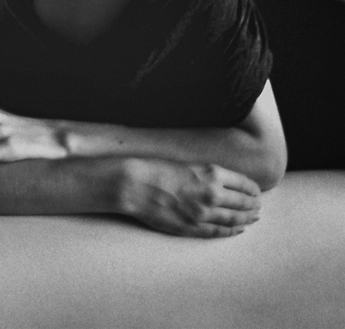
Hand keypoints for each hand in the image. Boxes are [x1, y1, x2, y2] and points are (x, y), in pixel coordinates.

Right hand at [116, 158, 261, 237]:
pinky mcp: (192, 228)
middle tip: (258, 207)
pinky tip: (238, 230)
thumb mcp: (190, 164)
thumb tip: (224, 183)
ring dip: (246, 219)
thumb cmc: (158, 170)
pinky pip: (218, 232)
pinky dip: (231, 231)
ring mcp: (203, 213)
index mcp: (212, 174)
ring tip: (253, 218)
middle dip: (253, 205)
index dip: (253, 190)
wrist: (137, 184)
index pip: (244, 184)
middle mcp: (212, 194)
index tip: (256, 192)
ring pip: (234, 219)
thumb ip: (209, 174)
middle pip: (243, 203)